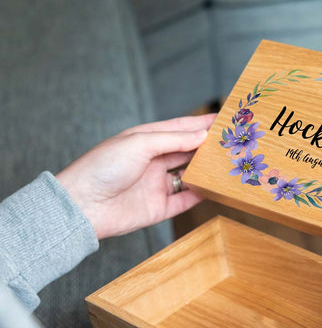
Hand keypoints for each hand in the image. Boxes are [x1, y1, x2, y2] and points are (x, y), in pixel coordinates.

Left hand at [56, 114, 215, 238]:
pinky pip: (185, 200)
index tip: (224, 120)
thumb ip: (173, 139)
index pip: (180, 129)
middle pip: (187, 152)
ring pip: (189, 175)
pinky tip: (214, 188)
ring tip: (228, 164)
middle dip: (208, 147)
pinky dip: (200, 194)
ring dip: (206, 170)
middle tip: (232, 143)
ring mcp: (157, 185)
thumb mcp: (139, 143)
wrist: (84, 206)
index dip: (202, 124)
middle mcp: (153, 162)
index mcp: (146, 140)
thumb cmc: (103, 167)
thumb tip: (201, 135)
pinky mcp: (159, 208)